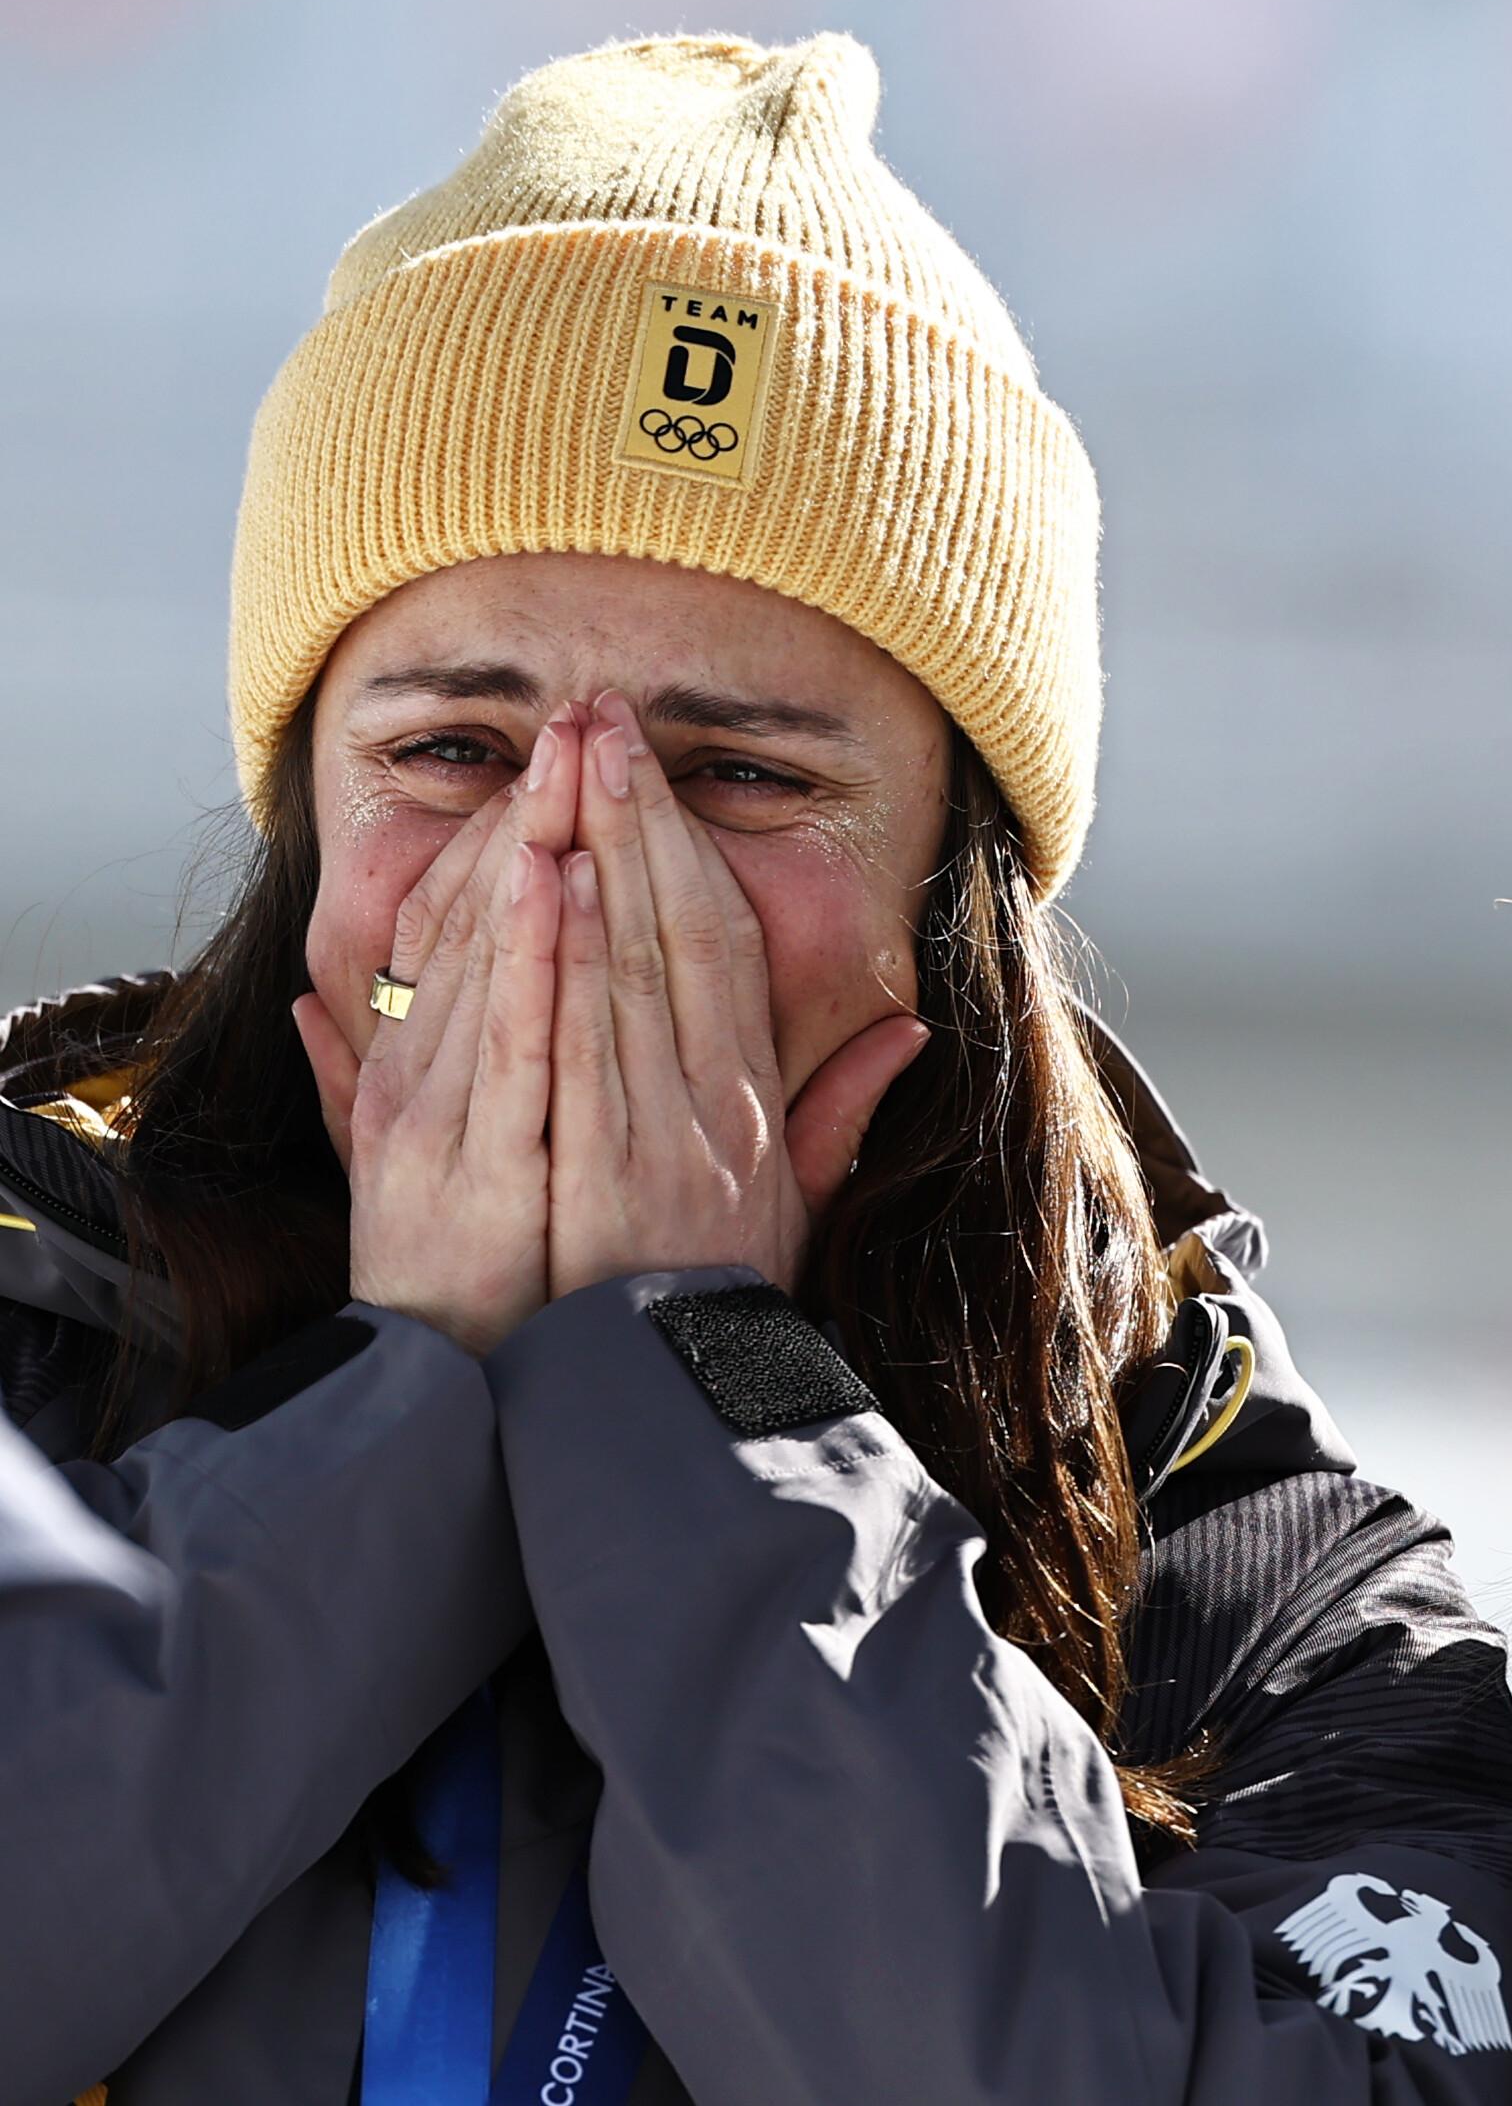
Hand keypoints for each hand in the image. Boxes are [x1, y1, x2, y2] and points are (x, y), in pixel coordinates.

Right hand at [294, 709, 582, 1354]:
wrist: (435, 1410)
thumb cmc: (448, 1295)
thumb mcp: (396, 1180)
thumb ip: (358, 1092)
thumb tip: (313, 1012)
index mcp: (424, 1082)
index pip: (471, 935)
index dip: (514, 840)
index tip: (562, 762)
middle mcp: (429, 1088)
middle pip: (488, 926)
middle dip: (536, 814)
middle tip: (581, 716)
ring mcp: (453, 1124)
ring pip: (501, 959)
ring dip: (536, 849)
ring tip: (569, 758)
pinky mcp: (481, 1169)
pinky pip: (521, 1043)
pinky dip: (537, 956)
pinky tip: (554, 875)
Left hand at [546, 692, 925, 1299]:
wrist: (686, 1417)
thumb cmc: (724, 1310)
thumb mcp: (799, 1210)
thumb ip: (840, 1112)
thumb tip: (905, 1029)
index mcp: (751, 1106)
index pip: (723, 948)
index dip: (684, 849)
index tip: (647, 771)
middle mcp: (712, 1108)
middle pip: (675, 930)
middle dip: (635, 815)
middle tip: (600, 718)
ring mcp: (660, 1137)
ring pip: (630, 966)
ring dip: (600, 855)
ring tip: (571, 766)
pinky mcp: (606, 1176)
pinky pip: (584, 1045)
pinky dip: (566, 955)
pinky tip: (547, 879)